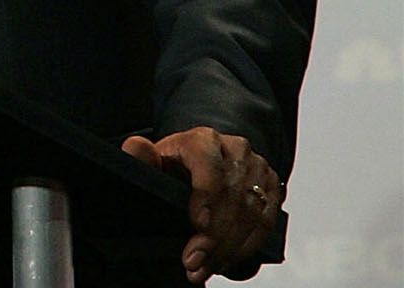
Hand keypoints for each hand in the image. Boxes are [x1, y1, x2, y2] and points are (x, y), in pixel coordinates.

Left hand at [120, 127, 282, 281]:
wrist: (204, 160)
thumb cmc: (178, 163)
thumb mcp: (156, 160)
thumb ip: (142, 157)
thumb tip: (136, 147)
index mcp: (205, 140)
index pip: (209, 166)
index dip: (206, 197)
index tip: (198, 225)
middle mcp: (236, 151)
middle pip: (231, 196)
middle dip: (214, 236)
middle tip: (196, 261)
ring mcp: (258, 170)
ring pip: (251, 213)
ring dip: (230, 246)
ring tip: (207, 266)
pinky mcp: (271, 189)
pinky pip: (266, 222)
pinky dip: (247, 246)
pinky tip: (228, 260)